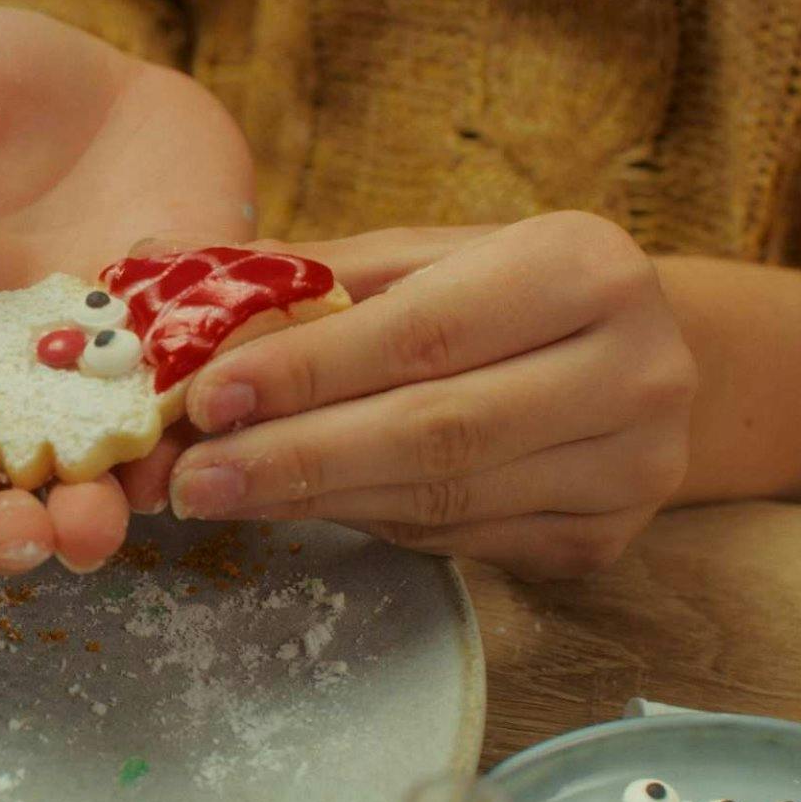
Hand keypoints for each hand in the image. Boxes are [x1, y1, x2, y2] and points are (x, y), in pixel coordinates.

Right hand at [0, 7, 252, 604]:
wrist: (101, 88)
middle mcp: (14, 374)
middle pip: (3, 476)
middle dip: (9, 523)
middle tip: (27, 543)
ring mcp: (107, 367)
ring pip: (104, 460)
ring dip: (104, 504)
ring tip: (104, 527)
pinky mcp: (190, 340)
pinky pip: (199, 395)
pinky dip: (201, 430)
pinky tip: (205, 458)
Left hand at [140, 213, 697, 578]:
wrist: (638, 356)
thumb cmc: (504, 293)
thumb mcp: (423, 258)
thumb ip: (308, 277)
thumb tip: (163, 279)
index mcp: (586, 268)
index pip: (425, 331)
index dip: (309, 371)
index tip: (207, 397)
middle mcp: (635, 369)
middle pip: (435, 431)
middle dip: (294, 457)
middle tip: (190, 477)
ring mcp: (632, 468)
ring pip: (443, 501)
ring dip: (315, 502)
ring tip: (219, 493)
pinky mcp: (606, 541)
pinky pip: (461, 543)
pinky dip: (369, 526)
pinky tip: (303, 508)